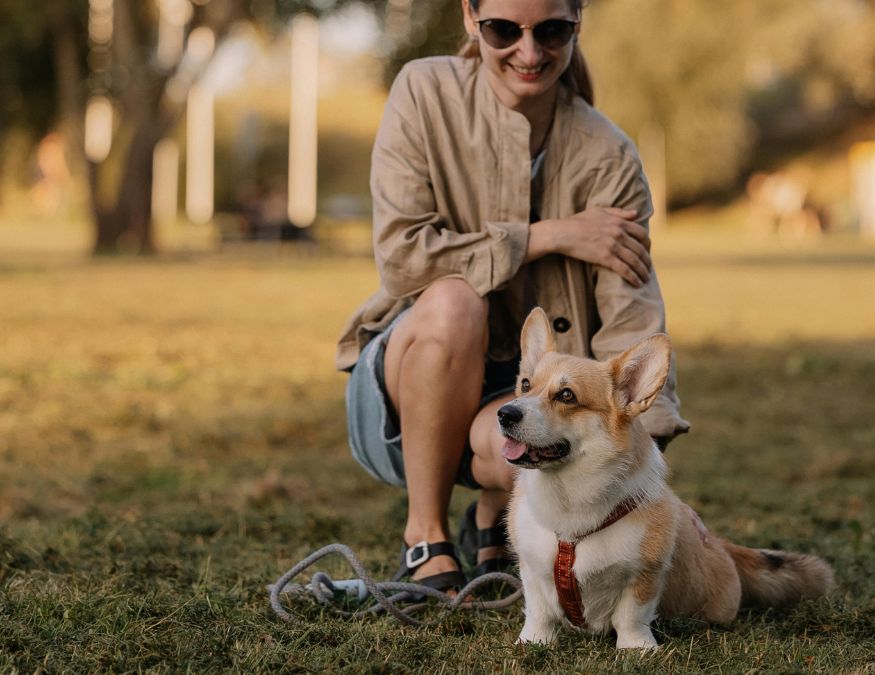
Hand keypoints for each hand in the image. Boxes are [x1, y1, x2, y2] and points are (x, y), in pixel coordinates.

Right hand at [529, 208, 651, 286]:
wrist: (563, 233)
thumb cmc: (578, 221)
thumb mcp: (599, 211)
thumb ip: (618, 212)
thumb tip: (635, 213)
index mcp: (619, 222)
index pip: (642, 234)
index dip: (647, 245)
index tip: (647, 252)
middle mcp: (619, 233)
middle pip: (640, 249)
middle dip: (646, 261)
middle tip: (648, 269)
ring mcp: (613, 246)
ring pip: (635, 261)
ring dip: (642, 272)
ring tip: (645, 279)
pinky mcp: (605, 258)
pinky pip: (624, 269)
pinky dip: (633, 277)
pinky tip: (637, 283)